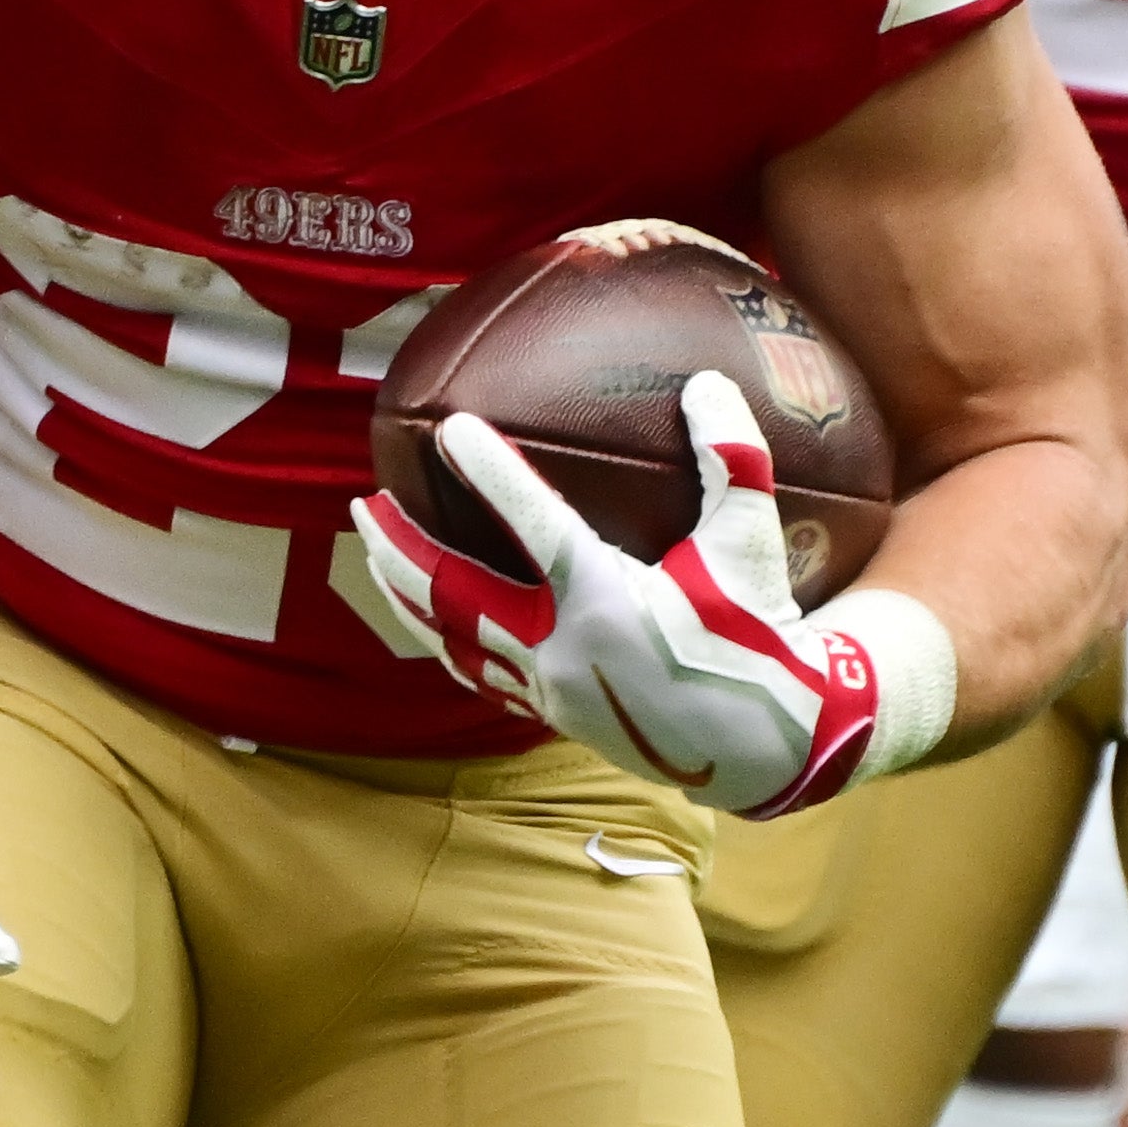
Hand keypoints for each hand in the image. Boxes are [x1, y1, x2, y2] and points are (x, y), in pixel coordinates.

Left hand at [350, 372, 954, 818]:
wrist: (764, 747)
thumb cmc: (760, 635)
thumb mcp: (752, 544)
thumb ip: (734, 459)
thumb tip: (705, 380)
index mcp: (607, 600)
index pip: (535, 526)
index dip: (490, 474)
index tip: (449, 428)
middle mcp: (562, 647)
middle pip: (455, 595)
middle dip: (401, 548)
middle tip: (363, 501)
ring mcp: (549, 687)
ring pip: (452, 640)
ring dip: (405, 594)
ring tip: (373, 550)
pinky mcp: (552, 712)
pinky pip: (478, 671)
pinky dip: (444, 636)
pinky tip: (427, 612)